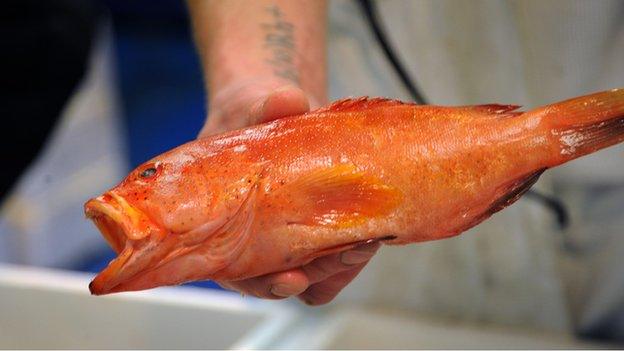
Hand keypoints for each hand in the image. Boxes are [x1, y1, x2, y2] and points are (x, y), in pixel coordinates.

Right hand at [200, 81, 379, 304]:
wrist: (275, 109)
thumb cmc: (249, 117)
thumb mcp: (250, 108)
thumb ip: (264, 106)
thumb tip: (287, 99)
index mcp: (225, 228)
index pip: (240, 275)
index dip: (264, 283)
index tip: (291, 277)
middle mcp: (260, 239)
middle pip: (287, 279)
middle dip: (319, 272)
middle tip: (348, 252)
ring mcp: (294, 235)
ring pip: (319, 273)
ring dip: (343, 263)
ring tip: (367, 239)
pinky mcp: (323, 225)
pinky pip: (340, 250)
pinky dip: (357, 242)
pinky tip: (373, 225)